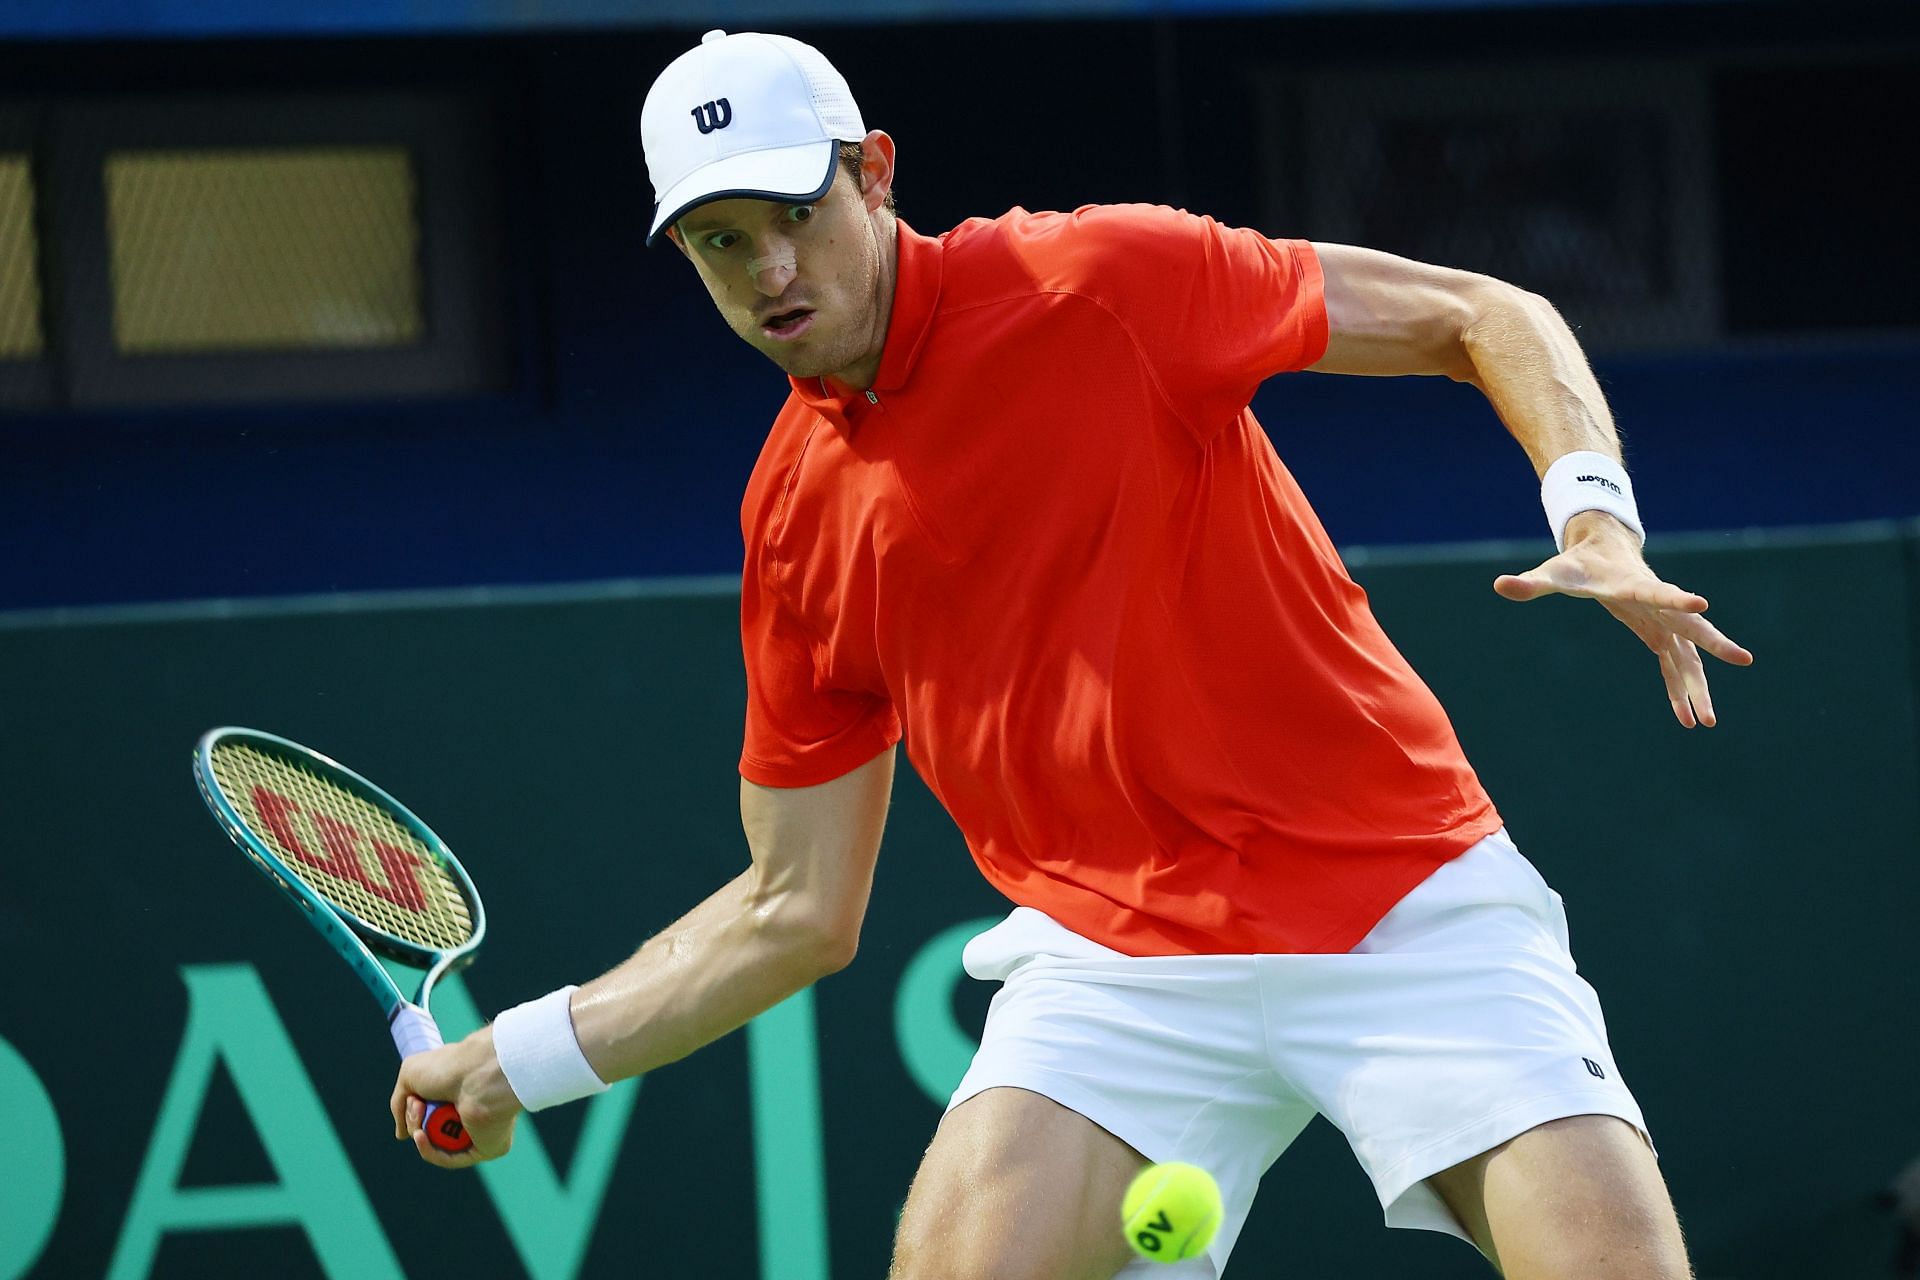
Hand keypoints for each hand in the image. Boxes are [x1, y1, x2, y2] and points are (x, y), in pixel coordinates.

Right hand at [389, 1025, 520, 1167]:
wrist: (477, 1074)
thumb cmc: (448, 1068)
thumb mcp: (410, 1075)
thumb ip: (399, 1104)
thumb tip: (401, 1134)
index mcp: (461, 1092)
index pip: (432, 1113)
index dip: (415, 1110)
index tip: (411, 1098)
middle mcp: (472, 1112)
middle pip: (433, 1130)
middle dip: (415, 1120)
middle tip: (416, 1103)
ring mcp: (481, 1131)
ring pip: (439, 1146)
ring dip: (419, 1132)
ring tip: (420, 1111)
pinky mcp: (488, 1147)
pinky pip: (452, 1159)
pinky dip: (430, 1151)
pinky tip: (420, 1136)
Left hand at [1493, 512, 1753, 727]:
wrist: (1604, 549)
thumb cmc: (1577, 563)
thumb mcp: (1553, 572)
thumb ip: (1531, 583)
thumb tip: (1500, 585)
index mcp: (1634, 586)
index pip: (1657, 592)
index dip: (1676, 599)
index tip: (1702, 605)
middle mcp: (1656, 604)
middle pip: (1689, 626)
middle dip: (1713, 645)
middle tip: (1743, 659)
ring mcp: (1662, 621)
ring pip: (1688, 654)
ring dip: (1698, 686)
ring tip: (1707, 722)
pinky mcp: (1660, 633)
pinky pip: (1675, 665)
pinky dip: (1680, 689)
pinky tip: (1685, 719)